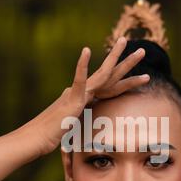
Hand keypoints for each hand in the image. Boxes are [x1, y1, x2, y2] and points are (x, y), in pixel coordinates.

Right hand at [22, 37, 148, 155]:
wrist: (36, 139)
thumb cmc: (53, 137)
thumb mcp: (76, 131)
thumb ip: (85, 125)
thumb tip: (91, 131)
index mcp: (86, 99)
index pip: (111, 88)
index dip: (126, 82)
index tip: (141, 76)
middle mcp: (83, 92)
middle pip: (110, 76)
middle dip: (127, 64)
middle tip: (143, 52)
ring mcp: (77, 94)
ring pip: (101, 74)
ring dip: (116, 58)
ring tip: (126, 42)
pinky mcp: (71, 100)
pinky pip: (79, 81)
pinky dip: (82, 66)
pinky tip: (86, 50)